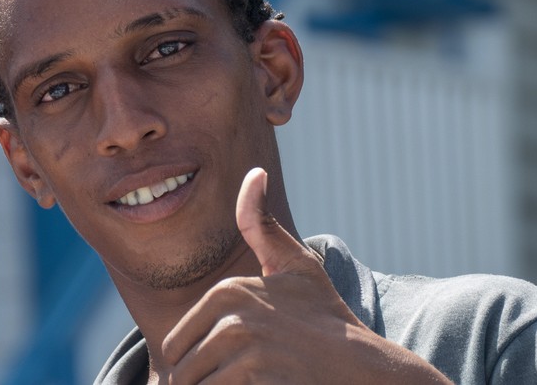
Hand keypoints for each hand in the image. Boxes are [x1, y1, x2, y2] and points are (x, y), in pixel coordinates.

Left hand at [160, 168, 451, 383]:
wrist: (361, 368)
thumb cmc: (323, 317)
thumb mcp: (294, 265)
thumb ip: (260, 223)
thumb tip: (255, 172)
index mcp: (228, 289)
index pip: (175, 345)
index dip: (196, 363)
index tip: (232, 367)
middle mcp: (232, 313)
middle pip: (183, 370)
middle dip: (201, 384)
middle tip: (242, 380)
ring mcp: (245, 346)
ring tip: (250, 384)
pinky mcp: (258, 375)